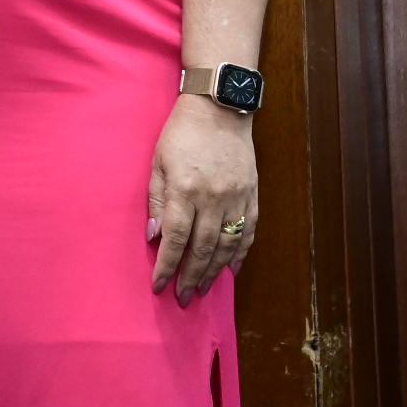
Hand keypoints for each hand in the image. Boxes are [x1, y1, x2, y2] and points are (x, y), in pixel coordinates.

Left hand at [148, 95, 257, 303]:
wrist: (219, 108)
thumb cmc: (181, 133)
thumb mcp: (157, 162)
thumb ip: (156, 200)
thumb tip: (154, 237)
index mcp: (184, 190)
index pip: (174, 239)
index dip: (167, 266)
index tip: (159, 286)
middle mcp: (212, 198)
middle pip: (201, 249)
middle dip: (190, 277)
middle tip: (182, 298)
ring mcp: (236, 198)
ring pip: (227, 245)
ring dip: (214, 272)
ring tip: (203, 289)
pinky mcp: (252, 195)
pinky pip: (249, 232)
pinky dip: (240, 254)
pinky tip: (232, 269)